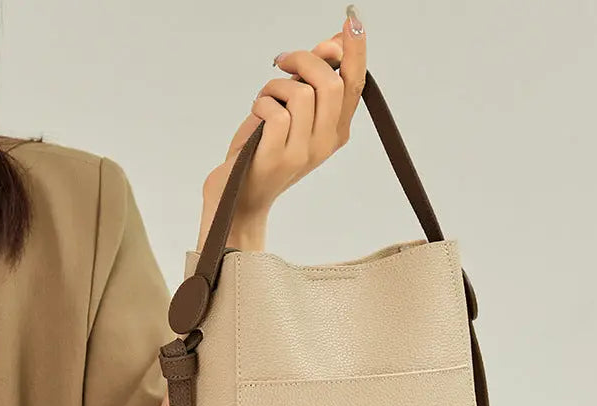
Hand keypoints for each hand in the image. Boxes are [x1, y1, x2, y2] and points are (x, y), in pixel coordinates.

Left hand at [196, 8, 366, 250]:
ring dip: (275, 86)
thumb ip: (313, 79)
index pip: (355, 85)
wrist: (242, 196)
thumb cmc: (265, 149)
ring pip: (301, 93)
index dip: (355, 50)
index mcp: (336, 131)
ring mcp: (303, 152)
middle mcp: (326, 143)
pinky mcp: (278, 156)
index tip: (350, 18)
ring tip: (265, 99)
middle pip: (330, 82)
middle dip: (303, 60)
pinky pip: (274, 112)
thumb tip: (333, 43)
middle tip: (282, 63)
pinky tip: (256, 117)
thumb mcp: (294, 113)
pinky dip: (260, 104)